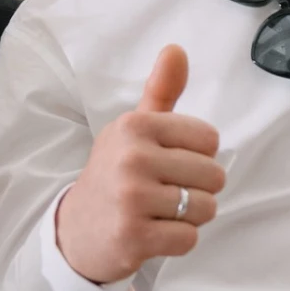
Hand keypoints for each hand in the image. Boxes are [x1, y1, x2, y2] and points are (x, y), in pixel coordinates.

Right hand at [55, 46, 224, 284]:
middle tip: (165, 192)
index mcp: (134, 126)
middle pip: (213, 175)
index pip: (209, 139)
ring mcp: (131, 198)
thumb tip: (176, 49)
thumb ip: (160, 92)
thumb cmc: (115, 173)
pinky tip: (154, 233)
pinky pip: (188, 238)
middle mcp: (131, 158)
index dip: (198, 156)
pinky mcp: (134, 236)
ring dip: (190, 217)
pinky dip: (178, 240)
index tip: (170, 163)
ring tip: (160, 213)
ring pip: (205, 208)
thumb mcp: (133, 129)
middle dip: (198, 189)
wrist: (76, 229)